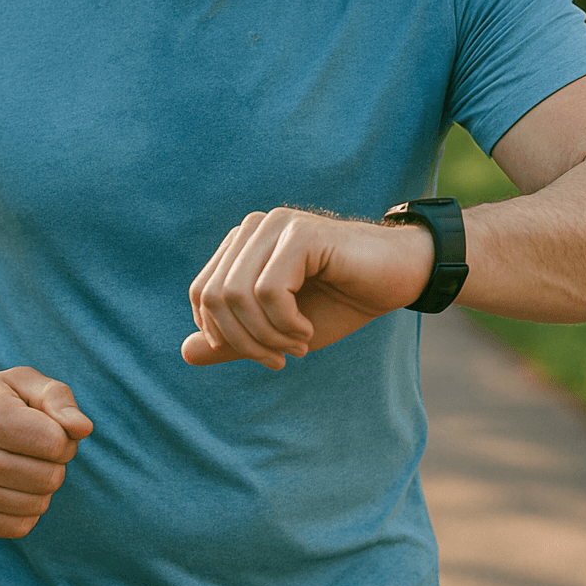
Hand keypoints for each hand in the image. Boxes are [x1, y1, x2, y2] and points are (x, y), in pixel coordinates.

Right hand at [0, 366, 93, 538]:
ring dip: (41, 485)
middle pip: (50, 477)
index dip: (63, 435)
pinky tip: (11, 485)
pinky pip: (22, 526)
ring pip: (39, 504)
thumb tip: (84, 429)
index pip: (55, 443)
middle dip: (54, 462)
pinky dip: (27, 507)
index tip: (47, 427)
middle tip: (35, 448)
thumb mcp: (23, 382)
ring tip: (21, 464)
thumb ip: (59, 399)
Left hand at [182, 208, 432, 370]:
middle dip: (243, 341)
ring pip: (237, 295)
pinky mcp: (302, 234)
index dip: (222, 335)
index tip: (263, 355)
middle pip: (213, 297)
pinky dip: (285, 323)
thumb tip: (185, 353)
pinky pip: (269, 291)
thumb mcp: (279, 331)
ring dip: (266, 336)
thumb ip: (235, 340)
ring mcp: (277, 226)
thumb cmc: (343, 301)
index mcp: (242, 245)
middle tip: (280, 358)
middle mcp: (253, 228)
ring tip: (298, 346)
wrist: (400, 278)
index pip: (201, 294)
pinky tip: (307, 330)